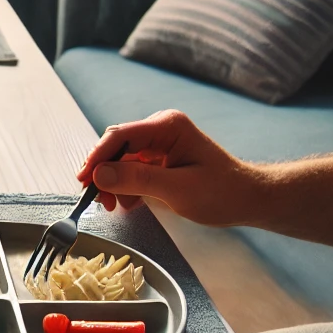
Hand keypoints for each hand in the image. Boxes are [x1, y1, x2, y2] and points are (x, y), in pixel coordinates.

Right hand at [75, 110, 258, 225]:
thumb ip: (136, 180)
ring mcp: (159, 143)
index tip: (83, 180)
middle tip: (97, 199)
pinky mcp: (159, 158)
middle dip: (103, 172)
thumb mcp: (177, 190)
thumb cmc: (222, 193)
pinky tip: (128, 203)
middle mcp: (160, 129)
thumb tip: (98, 175)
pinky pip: (131, 168)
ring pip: (121, 159)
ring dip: (113, 182)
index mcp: (166, 126)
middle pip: (116, 146)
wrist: (249, 200)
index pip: (120, 136)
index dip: (97, 157)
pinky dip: (125, 186)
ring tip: (113, 206)